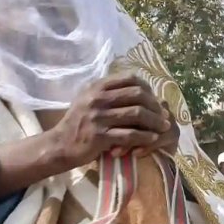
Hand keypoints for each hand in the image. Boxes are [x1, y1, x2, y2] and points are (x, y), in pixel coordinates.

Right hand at [48, 74, 171, 171]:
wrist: (60, 145)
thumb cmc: (77, 122)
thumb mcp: (88, 98)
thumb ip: (108, 90)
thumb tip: (138, 87)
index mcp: (97, 87)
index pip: (130, 78)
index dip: (147, 88)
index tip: (154, 99)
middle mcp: (97, 98)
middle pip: (137, 95)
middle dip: (155, 105)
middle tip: (163, 115)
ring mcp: (98, 117)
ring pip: (136, 114)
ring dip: (155, 121)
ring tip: (164, 127)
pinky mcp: (100, 136)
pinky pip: (130, 134)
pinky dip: (145, 137)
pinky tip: (153, 139)